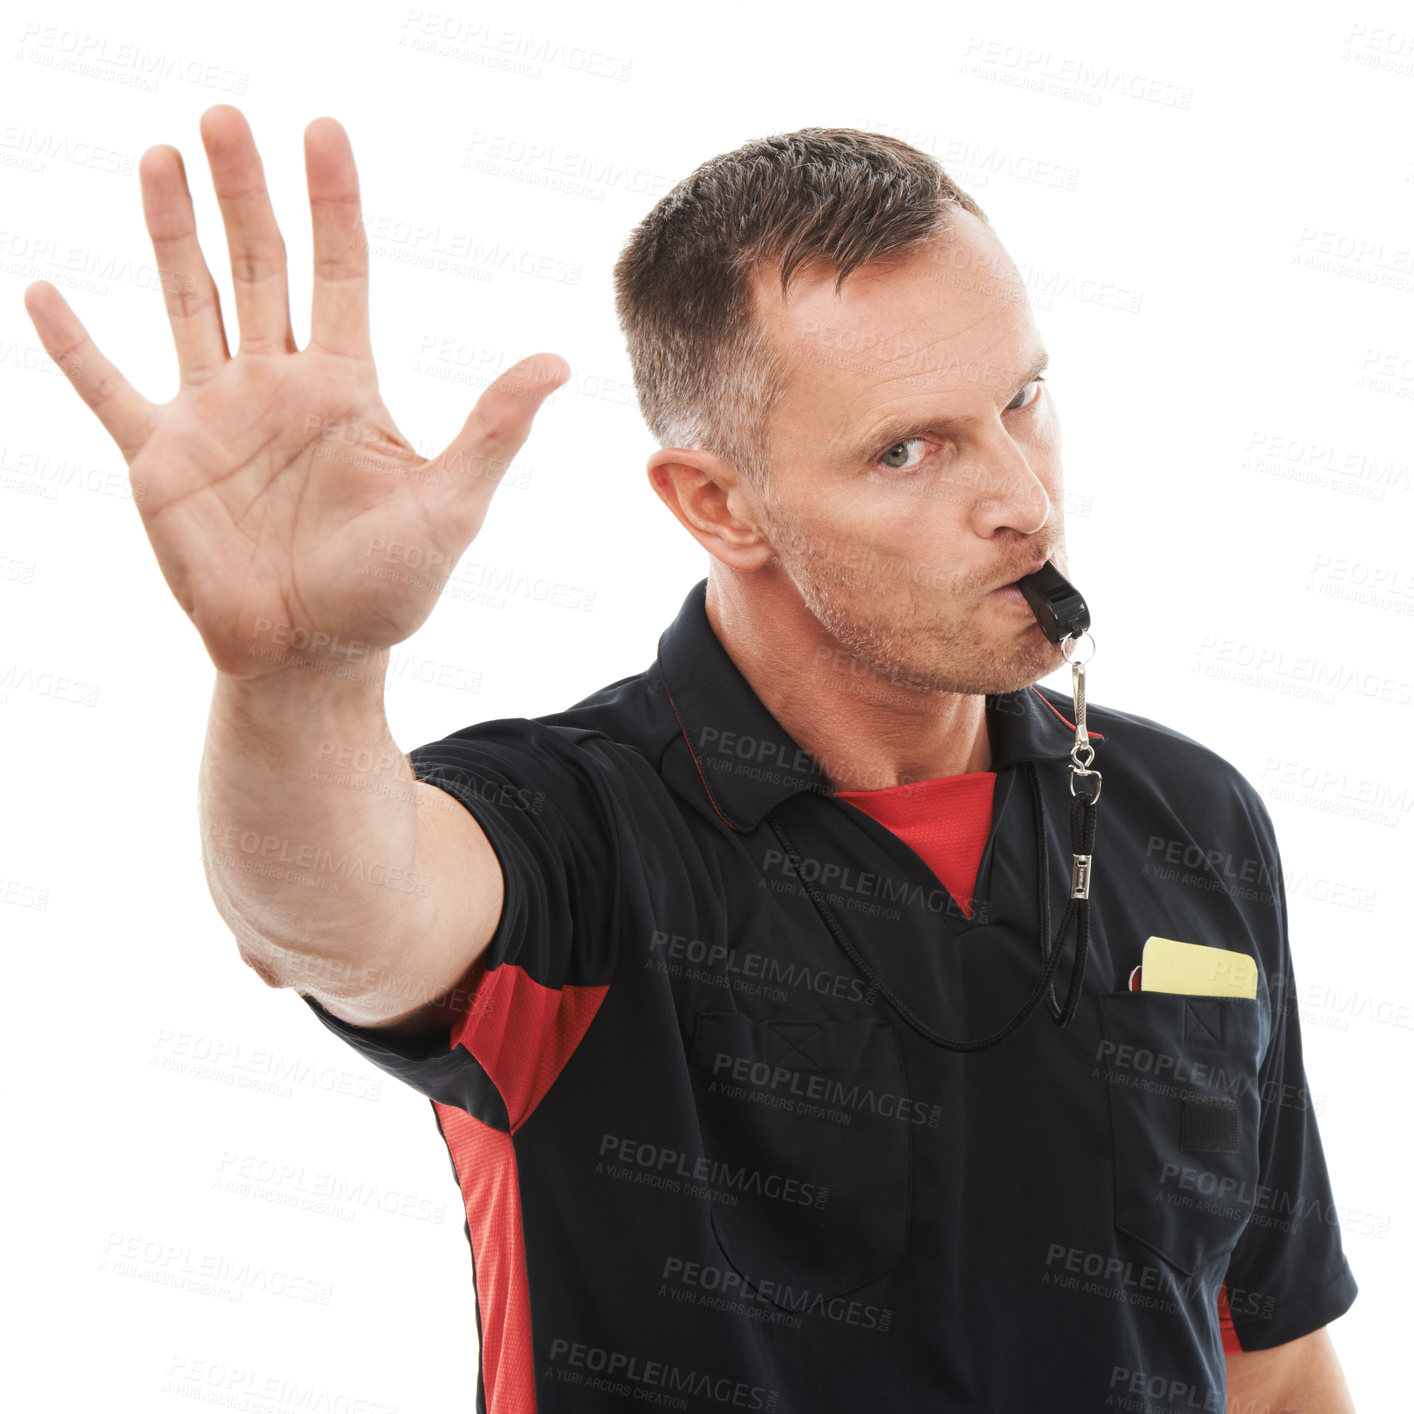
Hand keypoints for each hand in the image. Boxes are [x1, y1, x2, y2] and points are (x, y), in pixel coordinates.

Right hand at [23, 104, 568, 681]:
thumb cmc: (388, 591)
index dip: (332, 202)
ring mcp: (214, 417)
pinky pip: (107, 390)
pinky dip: (74, 346)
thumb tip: (558, 360)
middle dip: (242, 192)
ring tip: (161, 155)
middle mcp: (277, 385)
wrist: (312, 658)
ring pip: (187, 301)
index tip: (322, 130)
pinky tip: (42, 291)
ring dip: (171, 231)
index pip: (341, 271)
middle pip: (259, 265)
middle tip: (225, 116)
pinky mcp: (159, 461)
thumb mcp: (450, 507)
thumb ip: (491, 431)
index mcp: (345, 387)